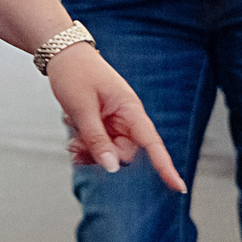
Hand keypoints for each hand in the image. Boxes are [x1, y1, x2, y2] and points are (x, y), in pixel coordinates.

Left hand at [47, 45, 185, 190]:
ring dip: (91, 153)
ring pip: (110, 152)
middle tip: (75, 148)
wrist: (62, 53)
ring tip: (71, 143)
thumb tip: (113, 168)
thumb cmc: (75, 74)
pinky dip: (86, 146)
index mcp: (130, 109)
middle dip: (102, 157)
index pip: (152, 144)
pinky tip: (73, 138)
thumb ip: (97, 140)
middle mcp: (126, 117)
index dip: (166, 167)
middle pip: (124, 153)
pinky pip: (100, 144)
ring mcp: (114, 120)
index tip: (179, 188)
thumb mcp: (82, 109)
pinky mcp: (103, 122)